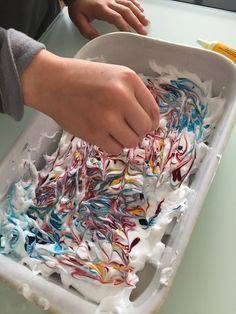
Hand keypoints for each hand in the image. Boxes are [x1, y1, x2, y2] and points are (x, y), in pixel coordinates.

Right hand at [21, 50, 158, 154]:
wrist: (52, 83)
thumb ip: (134, 95)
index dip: (151, 122)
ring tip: (113, 130)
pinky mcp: (94, 133)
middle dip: (138, 131)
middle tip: (127, 127)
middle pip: (145, 128)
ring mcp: (107, 117)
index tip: (145, 125)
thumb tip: (150, 122)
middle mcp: (121, 98)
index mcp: (129, 80)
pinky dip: (112, 145)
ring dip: (125, 139)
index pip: (153, 111)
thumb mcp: (115, 75)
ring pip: (132, 142)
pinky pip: (116, 149)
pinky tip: (104, 135)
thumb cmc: (84, 79)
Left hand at [68, 0, 148, 38]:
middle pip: (126, 11)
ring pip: (129, 4)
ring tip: (146, 23)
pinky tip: (141, 10)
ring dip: (139, 13)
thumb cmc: (77, 6)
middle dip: (136, 22)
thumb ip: (88, 32)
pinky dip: (135, 4)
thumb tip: (99, 40)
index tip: (130, 36)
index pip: (116, 18)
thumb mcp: (78, 20)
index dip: (124, 27)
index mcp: (101, 8)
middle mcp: (109, 1)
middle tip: (144, 32)